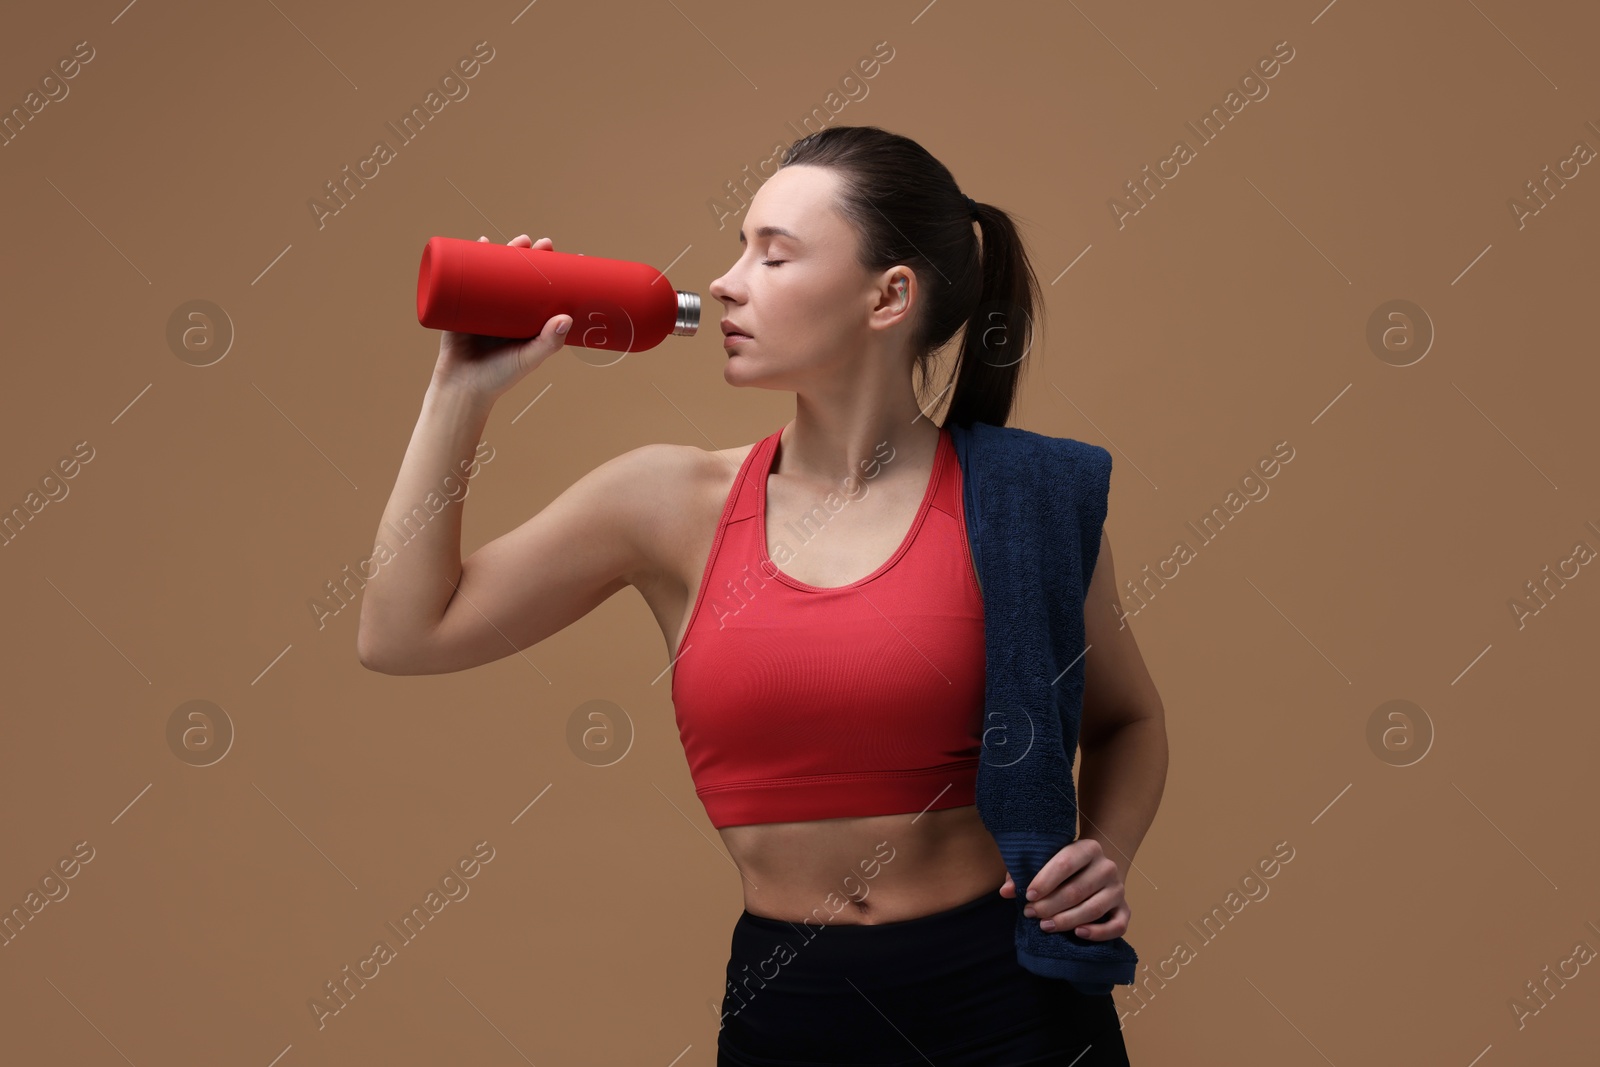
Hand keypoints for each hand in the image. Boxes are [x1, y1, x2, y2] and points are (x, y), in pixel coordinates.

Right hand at [431, 234, 571, 401]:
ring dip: (508, 250)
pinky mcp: (462, 304)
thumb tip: (567, 317)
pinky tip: (481, 241)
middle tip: (545, 244)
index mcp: (527, 320)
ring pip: (498, 271)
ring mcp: (485, 304)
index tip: (576, 258)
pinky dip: (472, 256)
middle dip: (534, 255)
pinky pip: (467, 275)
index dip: (560, 273)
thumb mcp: (528, 359)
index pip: (548, 290)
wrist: (460, 388)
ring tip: (519, 240)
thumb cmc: (499, 378)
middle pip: (523, 274)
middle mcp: (508, 309)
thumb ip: (548, 343)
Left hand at [997, 838, 1130, 939]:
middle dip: (1050, 905)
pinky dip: (1098, 933)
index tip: (1028, 895)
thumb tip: (1005, 891)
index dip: (1045, 881)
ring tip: (1045, 926)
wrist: (1096, 870)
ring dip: (1067, 920)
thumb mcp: (1044, 862)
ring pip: (1094, 909)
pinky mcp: (1124, 910)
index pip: (1065, 863)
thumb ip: (1021, 873)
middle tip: (1030, 914)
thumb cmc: (1062, 868)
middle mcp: (1107, 867)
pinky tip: (1078, 934)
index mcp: (1088, 848)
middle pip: (1077, 890)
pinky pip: (1117, 926)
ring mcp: (1118, 889)